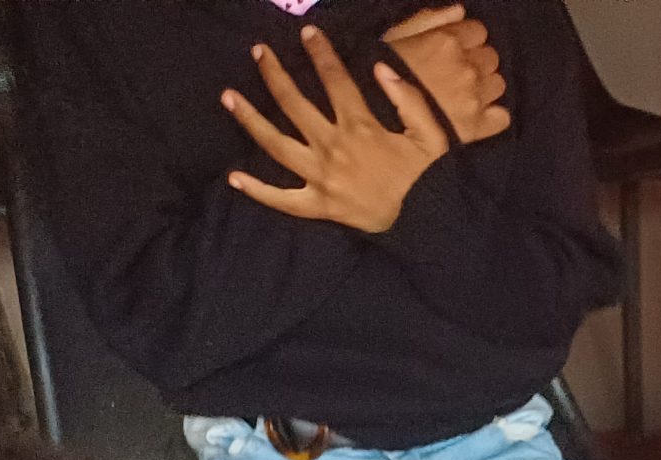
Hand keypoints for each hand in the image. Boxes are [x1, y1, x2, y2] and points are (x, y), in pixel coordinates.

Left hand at [223, 28, 450, 232]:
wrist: (427, 224)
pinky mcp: (319, 206)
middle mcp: (333, 148)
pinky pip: (283, 200)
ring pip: (276, 144)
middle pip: (293, 104)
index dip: (320, 53)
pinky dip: (258, 191)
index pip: (335, 81)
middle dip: (274, 74)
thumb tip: (379, 69)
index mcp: (360, 128)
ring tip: (228, 97)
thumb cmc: (430, 179)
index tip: (307, 34)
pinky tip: (234, 178)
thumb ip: (408, 99)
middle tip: (259, 52)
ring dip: (250, 119)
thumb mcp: (432, 135)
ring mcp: (321, 178)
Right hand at [383, 6, 509, 143]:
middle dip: (475, 62)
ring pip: (497, 84)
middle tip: (455, 73)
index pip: (478, 31)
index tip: (453, 49)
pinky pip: (502, 117)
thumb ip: (431, 20)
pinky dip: (492, 115)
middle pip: (490, 58)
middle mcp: (466, 68)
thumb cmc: (382, 68)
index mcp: (448, 42)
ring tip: (462, 93)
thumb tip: (459, 11)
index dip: (466, 40)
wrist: (377, 116)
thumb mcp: (399, 35)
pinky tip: (476, 114)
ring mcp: (474, 99)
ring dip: (484, 86)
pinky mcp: (477, 127)